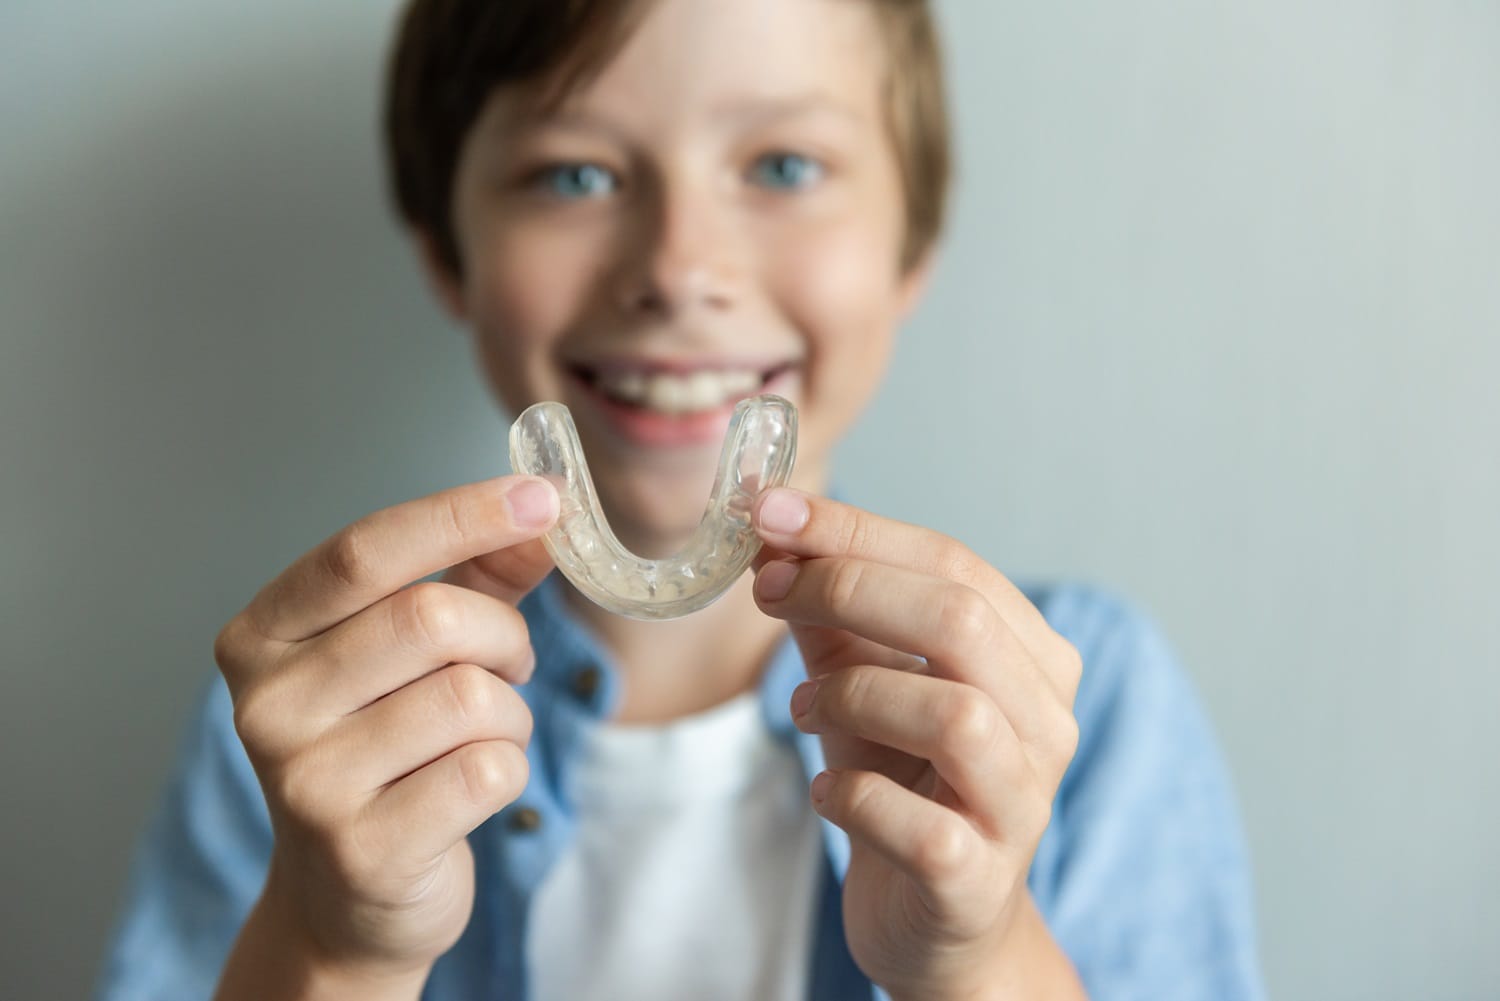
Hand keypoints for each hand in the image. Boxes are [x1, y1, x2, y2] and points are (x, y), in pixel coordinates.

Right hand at [212, 476, 557, 991]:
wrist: (347, 898)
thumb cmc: (385, 750)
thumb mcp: (411, 651)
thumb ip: (474, 576)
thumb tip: (542, 515)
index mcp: (263, 635)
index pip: (365, 549)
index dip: (462, 515)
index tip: (542, 496)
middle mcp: (267, 704)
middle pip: (431, 618)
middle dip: (502, 636)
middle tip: (507, 665)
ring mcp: (307, 782)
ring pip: (472, 696)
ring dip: (509, 712)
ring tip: (479, 736)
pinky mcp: (363, 848)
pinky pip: (489, 770)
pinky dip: (509, 769)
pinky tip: (470, 789)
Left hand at [751, 489, 1084, 999]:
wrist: (936, 917)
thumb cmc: (905, 780)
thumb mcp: (864, 680)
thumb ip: (829, 612)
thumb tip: (773, 531)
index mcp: (1031, 658)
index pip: (954, 563)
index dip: (856, 530)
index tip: (768, 509)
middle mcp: (1047, 724)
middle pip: (962, 620)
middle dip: (847, 589)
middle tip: (766, 592)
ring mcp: (1022, 805)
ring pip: (953, 715)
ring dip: (852, 695)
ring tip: (804, 709)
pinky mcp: (979, 879)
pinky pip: (917, 824)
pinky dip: (850, 796)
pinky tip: (826, 792)